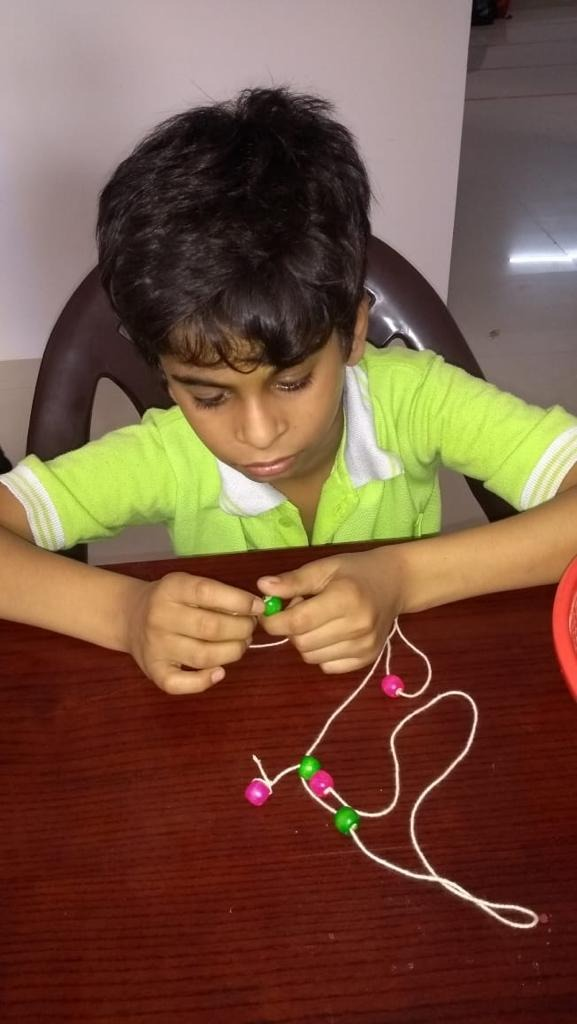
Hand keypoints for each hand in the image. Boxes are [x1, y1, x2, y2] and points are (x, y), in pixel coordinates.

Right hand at [124, 573, 263, 693]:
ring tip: (240, 645)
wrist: (129, 616)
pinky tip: (219, 672)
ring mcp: (155, 646)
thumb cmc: (170, 600)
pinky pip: (181, 684)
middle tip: (250, 629)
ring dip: (232, 652)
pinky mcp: (153, 671)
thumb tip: (255, 609)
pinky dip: (204, 681)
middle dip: (241, 630)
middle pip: (210, 628)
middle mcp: (160, 617)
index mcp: (171, 588)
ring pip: (203, 656)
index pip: (208, 592)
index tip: (258, 608)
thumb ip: (216, 594)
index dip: (239, 601)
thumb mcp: (187, 584)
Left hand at [257, 548, 402, 673]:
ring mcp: (365, 646)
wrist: (395, 583)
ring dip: (306, 641)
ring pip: (312, 657)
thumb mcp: (324, 567)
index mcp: (345, 598)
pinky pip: (327, 666)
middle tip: (301, 609)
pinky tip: (330, 634)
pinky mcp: (368, 659)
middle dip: (291, 629)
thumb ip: (293, 581)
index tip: (268, 613)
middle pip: (302, 642)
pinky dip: (321, 653)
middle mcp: (358, 626)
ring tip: (318, 621)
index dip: (274, 621)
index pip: (298, 622)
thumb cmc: (356, 572)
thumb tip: (263, 588)